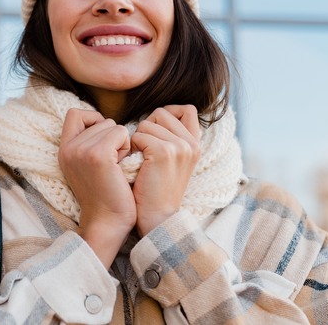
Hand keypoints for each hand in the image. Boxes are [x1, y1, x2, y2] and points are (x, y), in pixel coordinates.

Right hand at [58, 108, 135, 266]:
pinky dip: (127, 147)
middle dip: (112, 137)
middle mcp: (69, 148)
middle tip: (112, 163)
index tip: (104, 140)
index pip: (75, 114)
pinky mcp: (98, 155)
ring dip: (121, 143)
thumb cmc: (106, 196)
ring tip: (116, 167)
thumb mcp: (88, 166)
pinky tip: (122, 167)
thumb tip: (105, 122)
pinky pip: (121, 132)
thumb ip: (89, 144)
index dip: (93, 120)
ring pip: (113, 125)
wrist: (107, 223)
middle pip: (100, 120)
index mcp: (64, 150)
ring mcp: (82, 150)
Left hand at [131, 105, 200, 235]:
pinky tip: (136, 165)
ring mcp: (179, 147)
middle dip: (147, 127)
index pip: (187, 109)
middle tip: (144, 151)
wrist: (156, 219)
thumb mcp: (171, 162)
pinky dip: (131, 148)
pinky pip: (138, 135)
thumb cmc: (155, 190)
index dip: (168, 113)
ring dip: (137, 139)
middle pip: (162, 112)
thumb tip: (155, 116)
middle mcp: (191, 143)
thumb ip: (170, 138)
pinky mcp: (164, 152)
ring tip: (140, 161)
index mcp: (195, 144)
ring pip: (147, 123)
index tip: (156, 130)